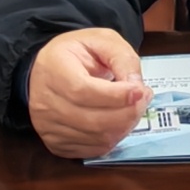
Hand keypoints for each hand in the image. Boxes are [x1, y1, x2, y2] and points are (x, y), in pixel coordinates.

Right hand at [27, 26, 154, 159]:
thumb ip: (122, 58)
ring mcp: (48, 127)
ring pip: (96, 138)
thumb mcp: (101, 40)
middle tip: (144, 99)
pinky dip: (113, 138)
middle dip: (128, 113)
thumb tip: (137, 88)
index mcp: (53, 69)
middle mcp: (45, 102)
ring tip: (134, 108)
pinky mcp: (56, 144)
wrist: (49, 70)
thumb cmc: (75, 54)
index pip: (83, 91)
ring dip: (125, 126)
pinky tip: (119, 122)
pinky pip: (93, 150)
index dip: (115, 96)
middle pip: (92, 120)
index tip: (140, 91)